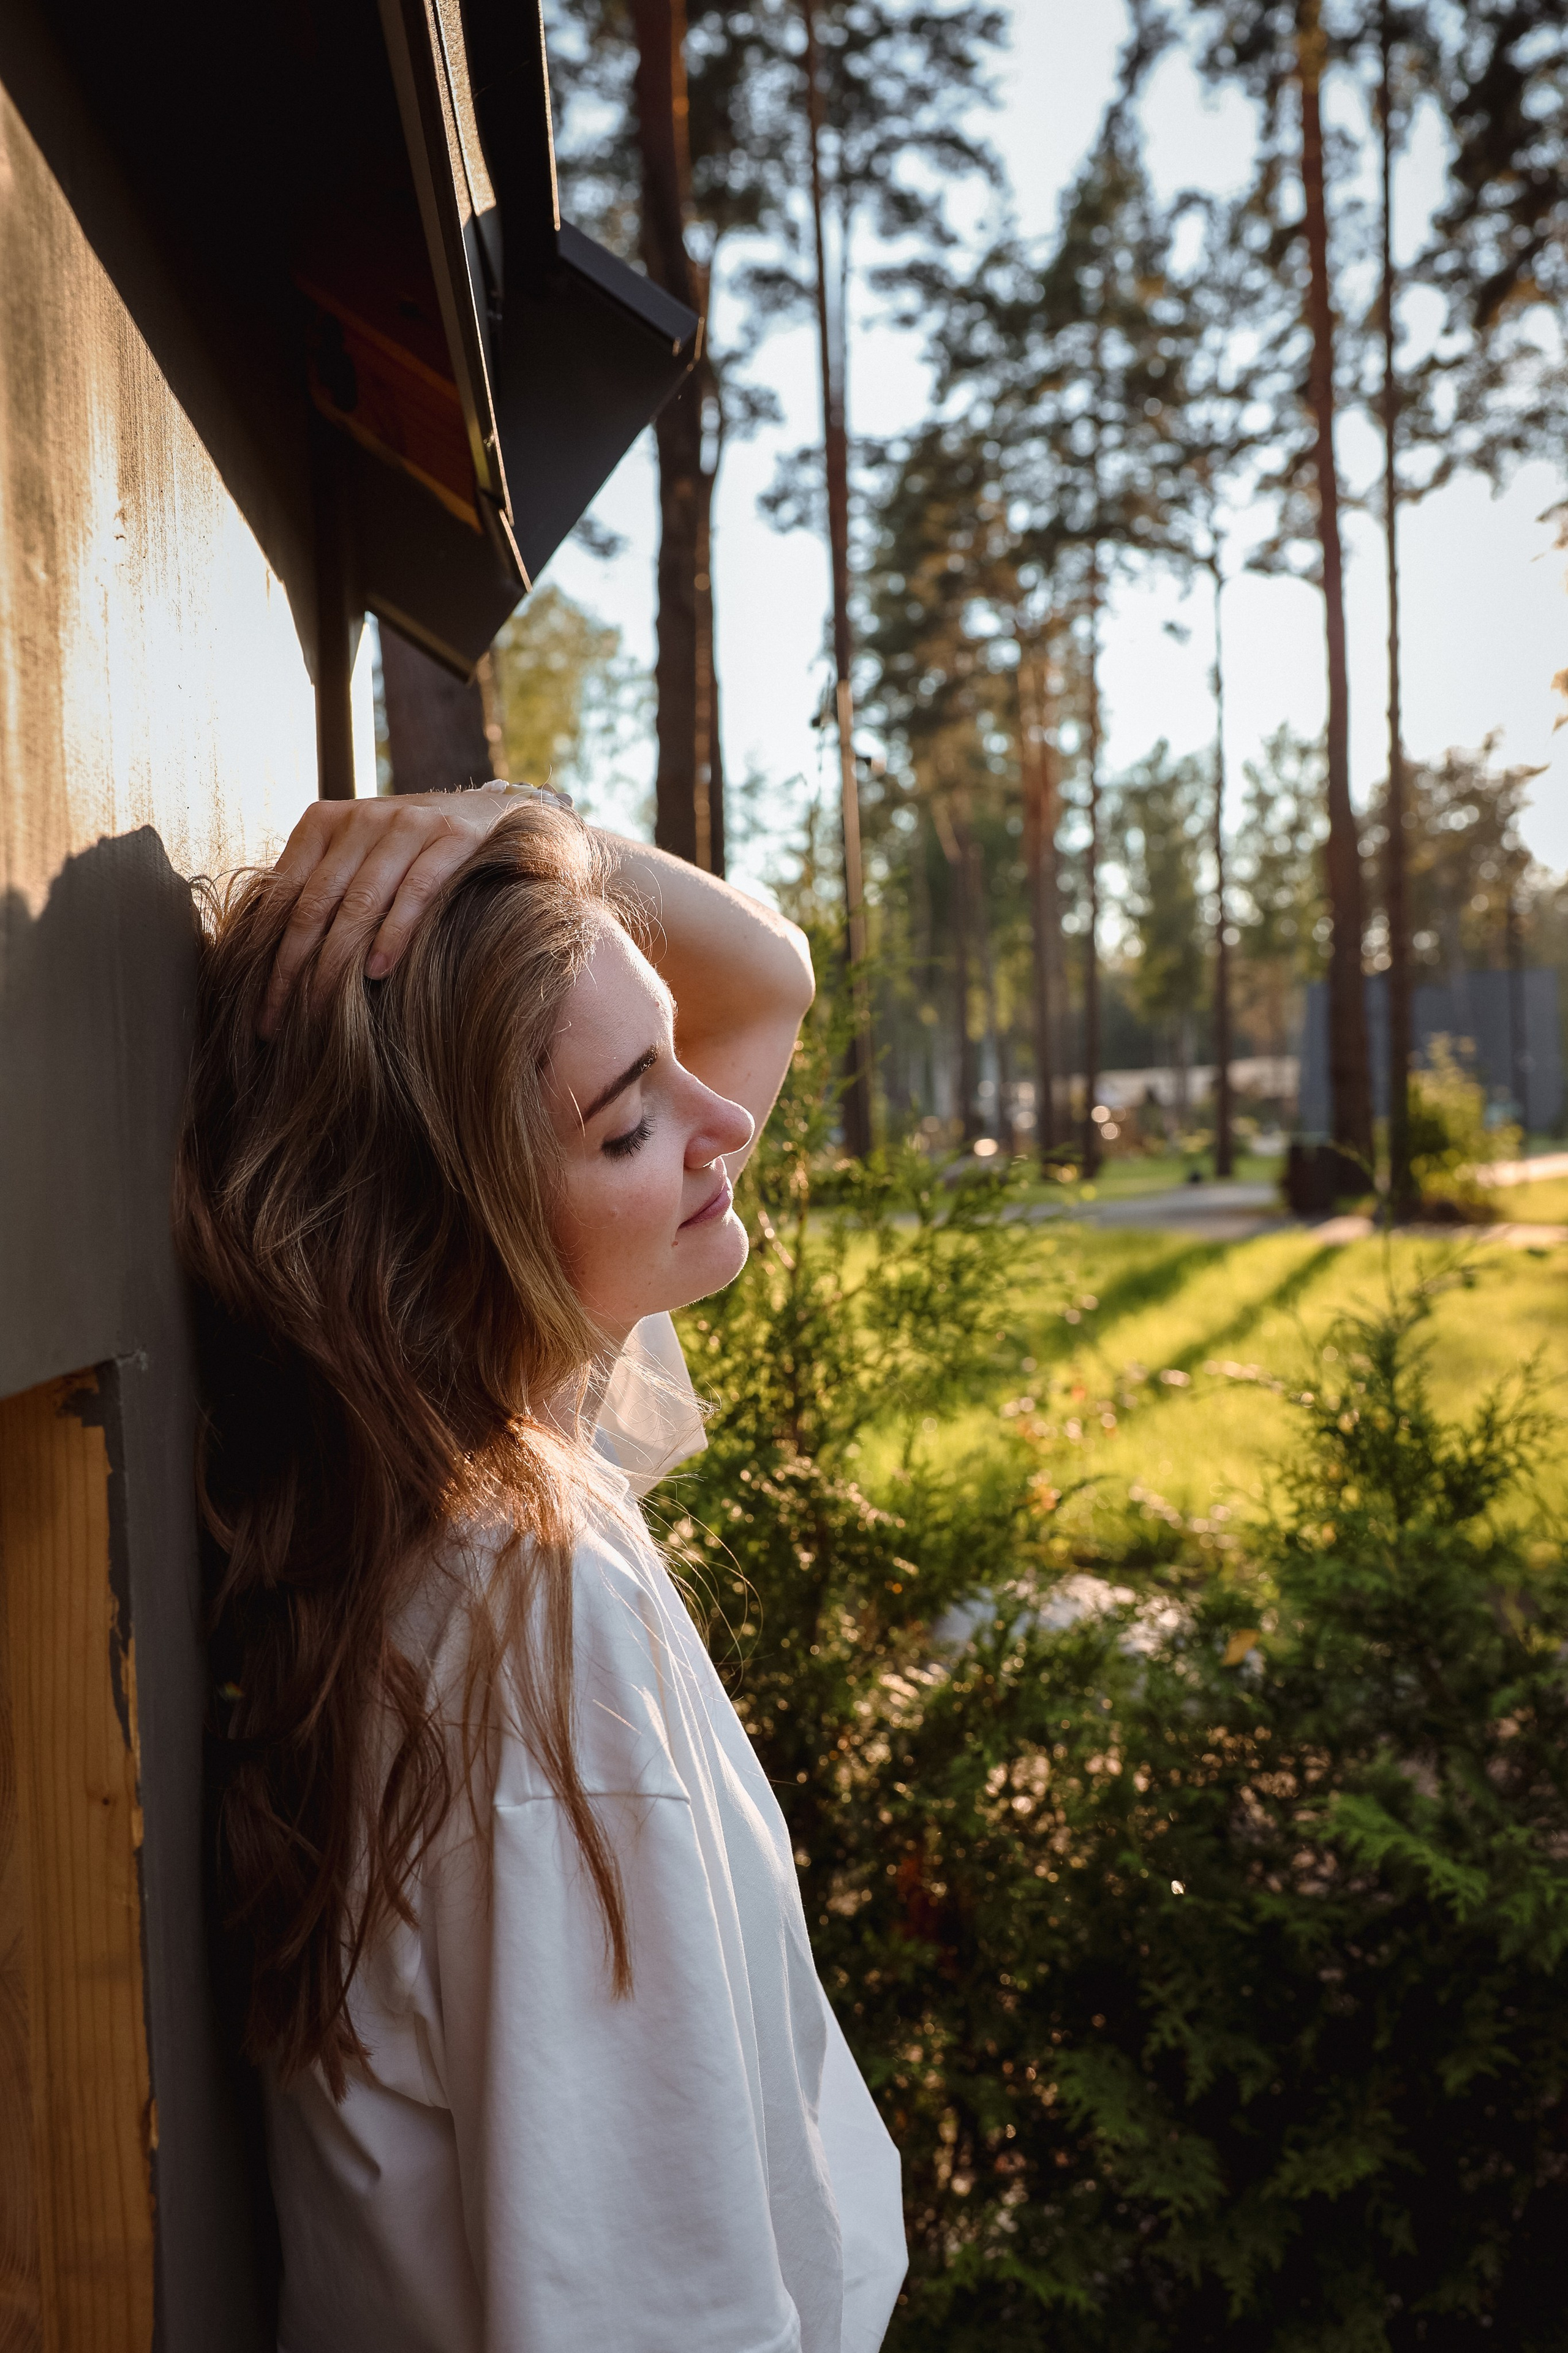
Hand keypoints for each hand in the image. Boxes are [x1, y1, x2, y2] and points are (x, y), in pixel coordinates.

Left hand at [260, 792, 511, 1036]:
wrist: (482, 813)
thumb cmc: (404, 852)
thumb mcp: (354, 857)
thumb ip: (316, 888)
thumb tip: (265, 956)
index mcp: (322, 821)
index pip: (282, 892)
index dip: (265, 952)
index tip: (257, 1006)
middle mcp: (361, 818)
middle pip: (315, 902)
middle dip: (291, 968)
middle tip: (278, 1022)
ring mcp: (408, 825)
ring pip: (360, 901)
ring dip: (336, 962)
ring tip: (320, 1009)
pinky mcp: (452, 839)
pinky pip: (416, 892)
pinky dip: (394, 933)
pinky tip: (378, 972)